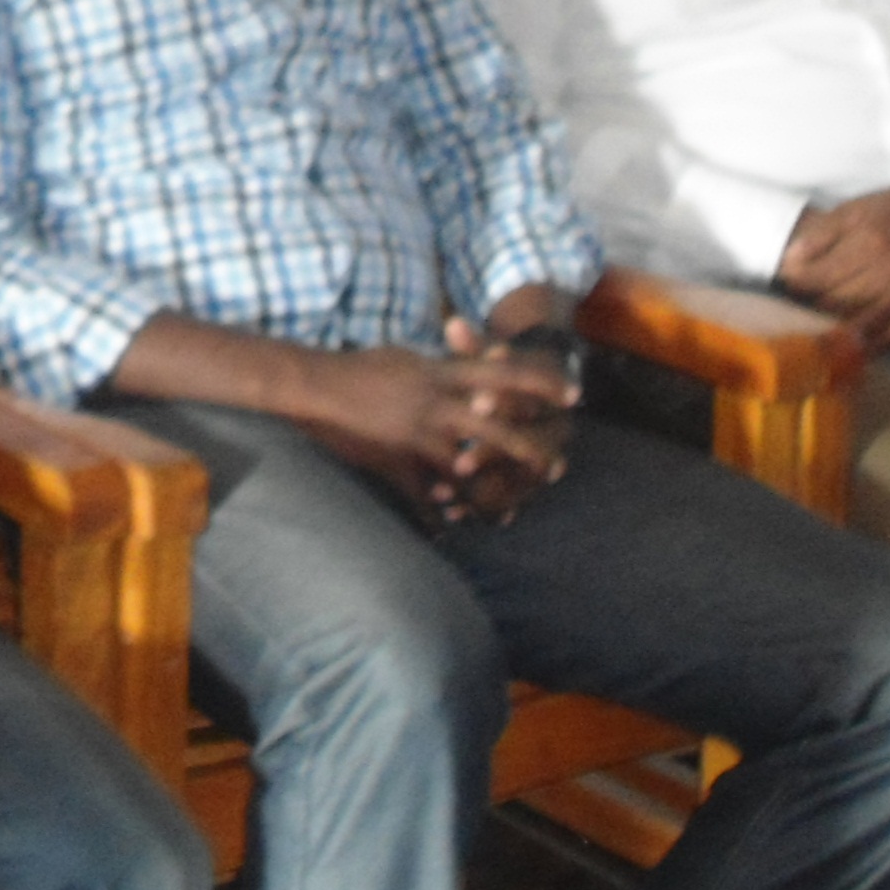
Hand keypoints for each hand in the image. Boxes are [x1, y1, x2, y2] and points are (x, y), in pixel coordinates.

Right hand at [299, 340, 572, 525]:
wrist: (316, 387)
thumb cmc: (360, 367)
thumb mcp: (410, 358)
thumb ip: (444, 365)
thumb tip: (467, 359)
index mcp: (442, 375)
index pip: (505, 374)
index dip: (543, 384)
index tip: (573, 395)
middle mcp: (438, 406)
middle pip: (499, 431)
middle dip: (531, 451)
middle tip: (556, 466)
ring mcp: (418, 438)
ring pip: (468, 473)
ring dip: (491, 494)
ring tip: (512, 511)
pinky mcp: (396, 463)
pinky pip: (422, 498)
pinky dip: (436, 518)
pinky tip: (448, 531)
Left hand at [777, 184, 889, 353]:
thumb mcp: (853, 211)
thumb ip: (819, 236)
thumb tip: (789, 263)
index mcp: (869, 246)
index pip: (816, 279)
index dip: (797, 281)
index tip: (793, 277)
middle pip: (834, 303)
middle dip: (816, 298)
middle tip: (813, 291)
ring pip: (856, 325)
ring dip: (837, 320)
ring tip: (831, 308)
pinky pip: (887, 340)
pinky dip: (867, 341)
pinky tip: (855, 333)